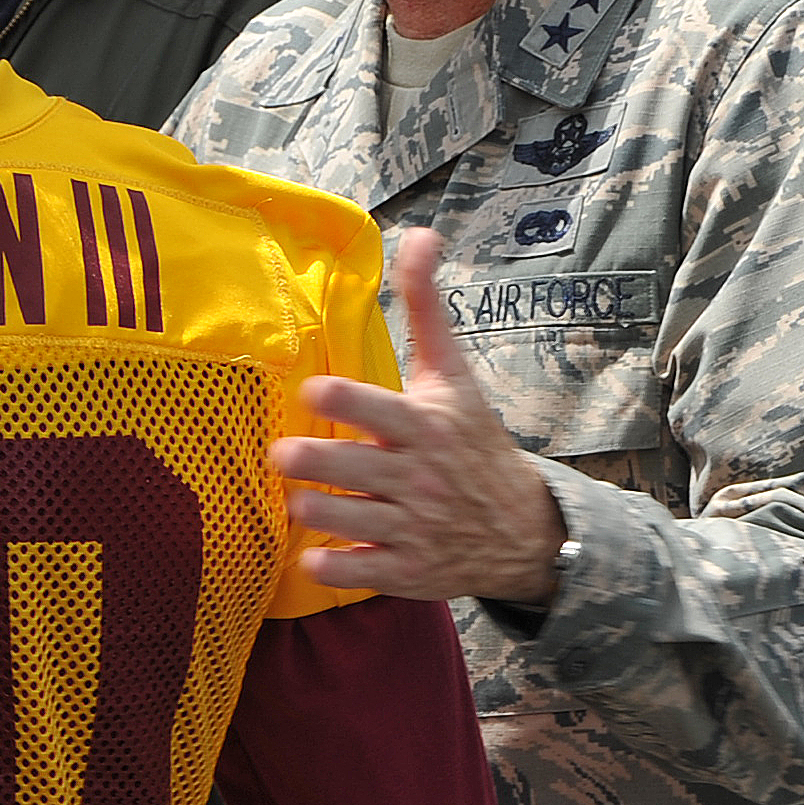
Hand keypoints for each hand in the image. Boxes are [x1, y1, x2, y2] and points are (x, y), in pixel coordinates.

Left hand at [268, 228, 566, 603]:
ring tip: (293, 496)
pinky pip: (356, 570)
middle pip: (349, 467)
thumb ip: (426, 308)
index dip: (339, 397)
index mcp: (426, 425)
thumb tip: (421, 234)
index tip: (311, 389)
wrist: (523, 529)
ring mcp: (412, 527)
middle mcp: (418, 477)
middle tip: (281, 451)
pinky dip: (328, 564)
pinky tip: (309, 553)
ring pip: (343, 518)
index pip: (377, 408)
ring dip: (308, 508)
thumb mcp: (454, 375)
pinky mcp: (406, 570)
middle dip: (306, 458)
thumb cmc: (472, 441)